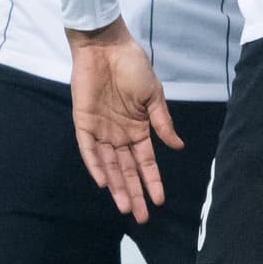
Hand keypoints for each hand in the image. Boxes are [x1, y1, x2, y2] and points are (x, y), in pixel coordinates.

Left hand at [66, 15, 182, 222]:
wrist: (107, 46)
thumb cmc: (133, 66)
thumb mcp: (154, 94)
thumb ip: (162, 122)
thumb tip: (178, 146)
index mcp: (138, 127)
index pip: (145, 161)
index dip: (152, 180)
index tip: (160, 200)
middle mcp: (119, 134)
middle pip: (127, 169)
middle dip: (134, 192)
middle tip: (141, 217)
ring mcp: (101, 130)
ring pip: (109, 165)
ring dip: (116, 185)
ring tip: (124, 207)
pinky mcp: (84, 123)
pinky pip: (88, 149)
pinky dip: (95, 165)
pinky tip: (103, 182)